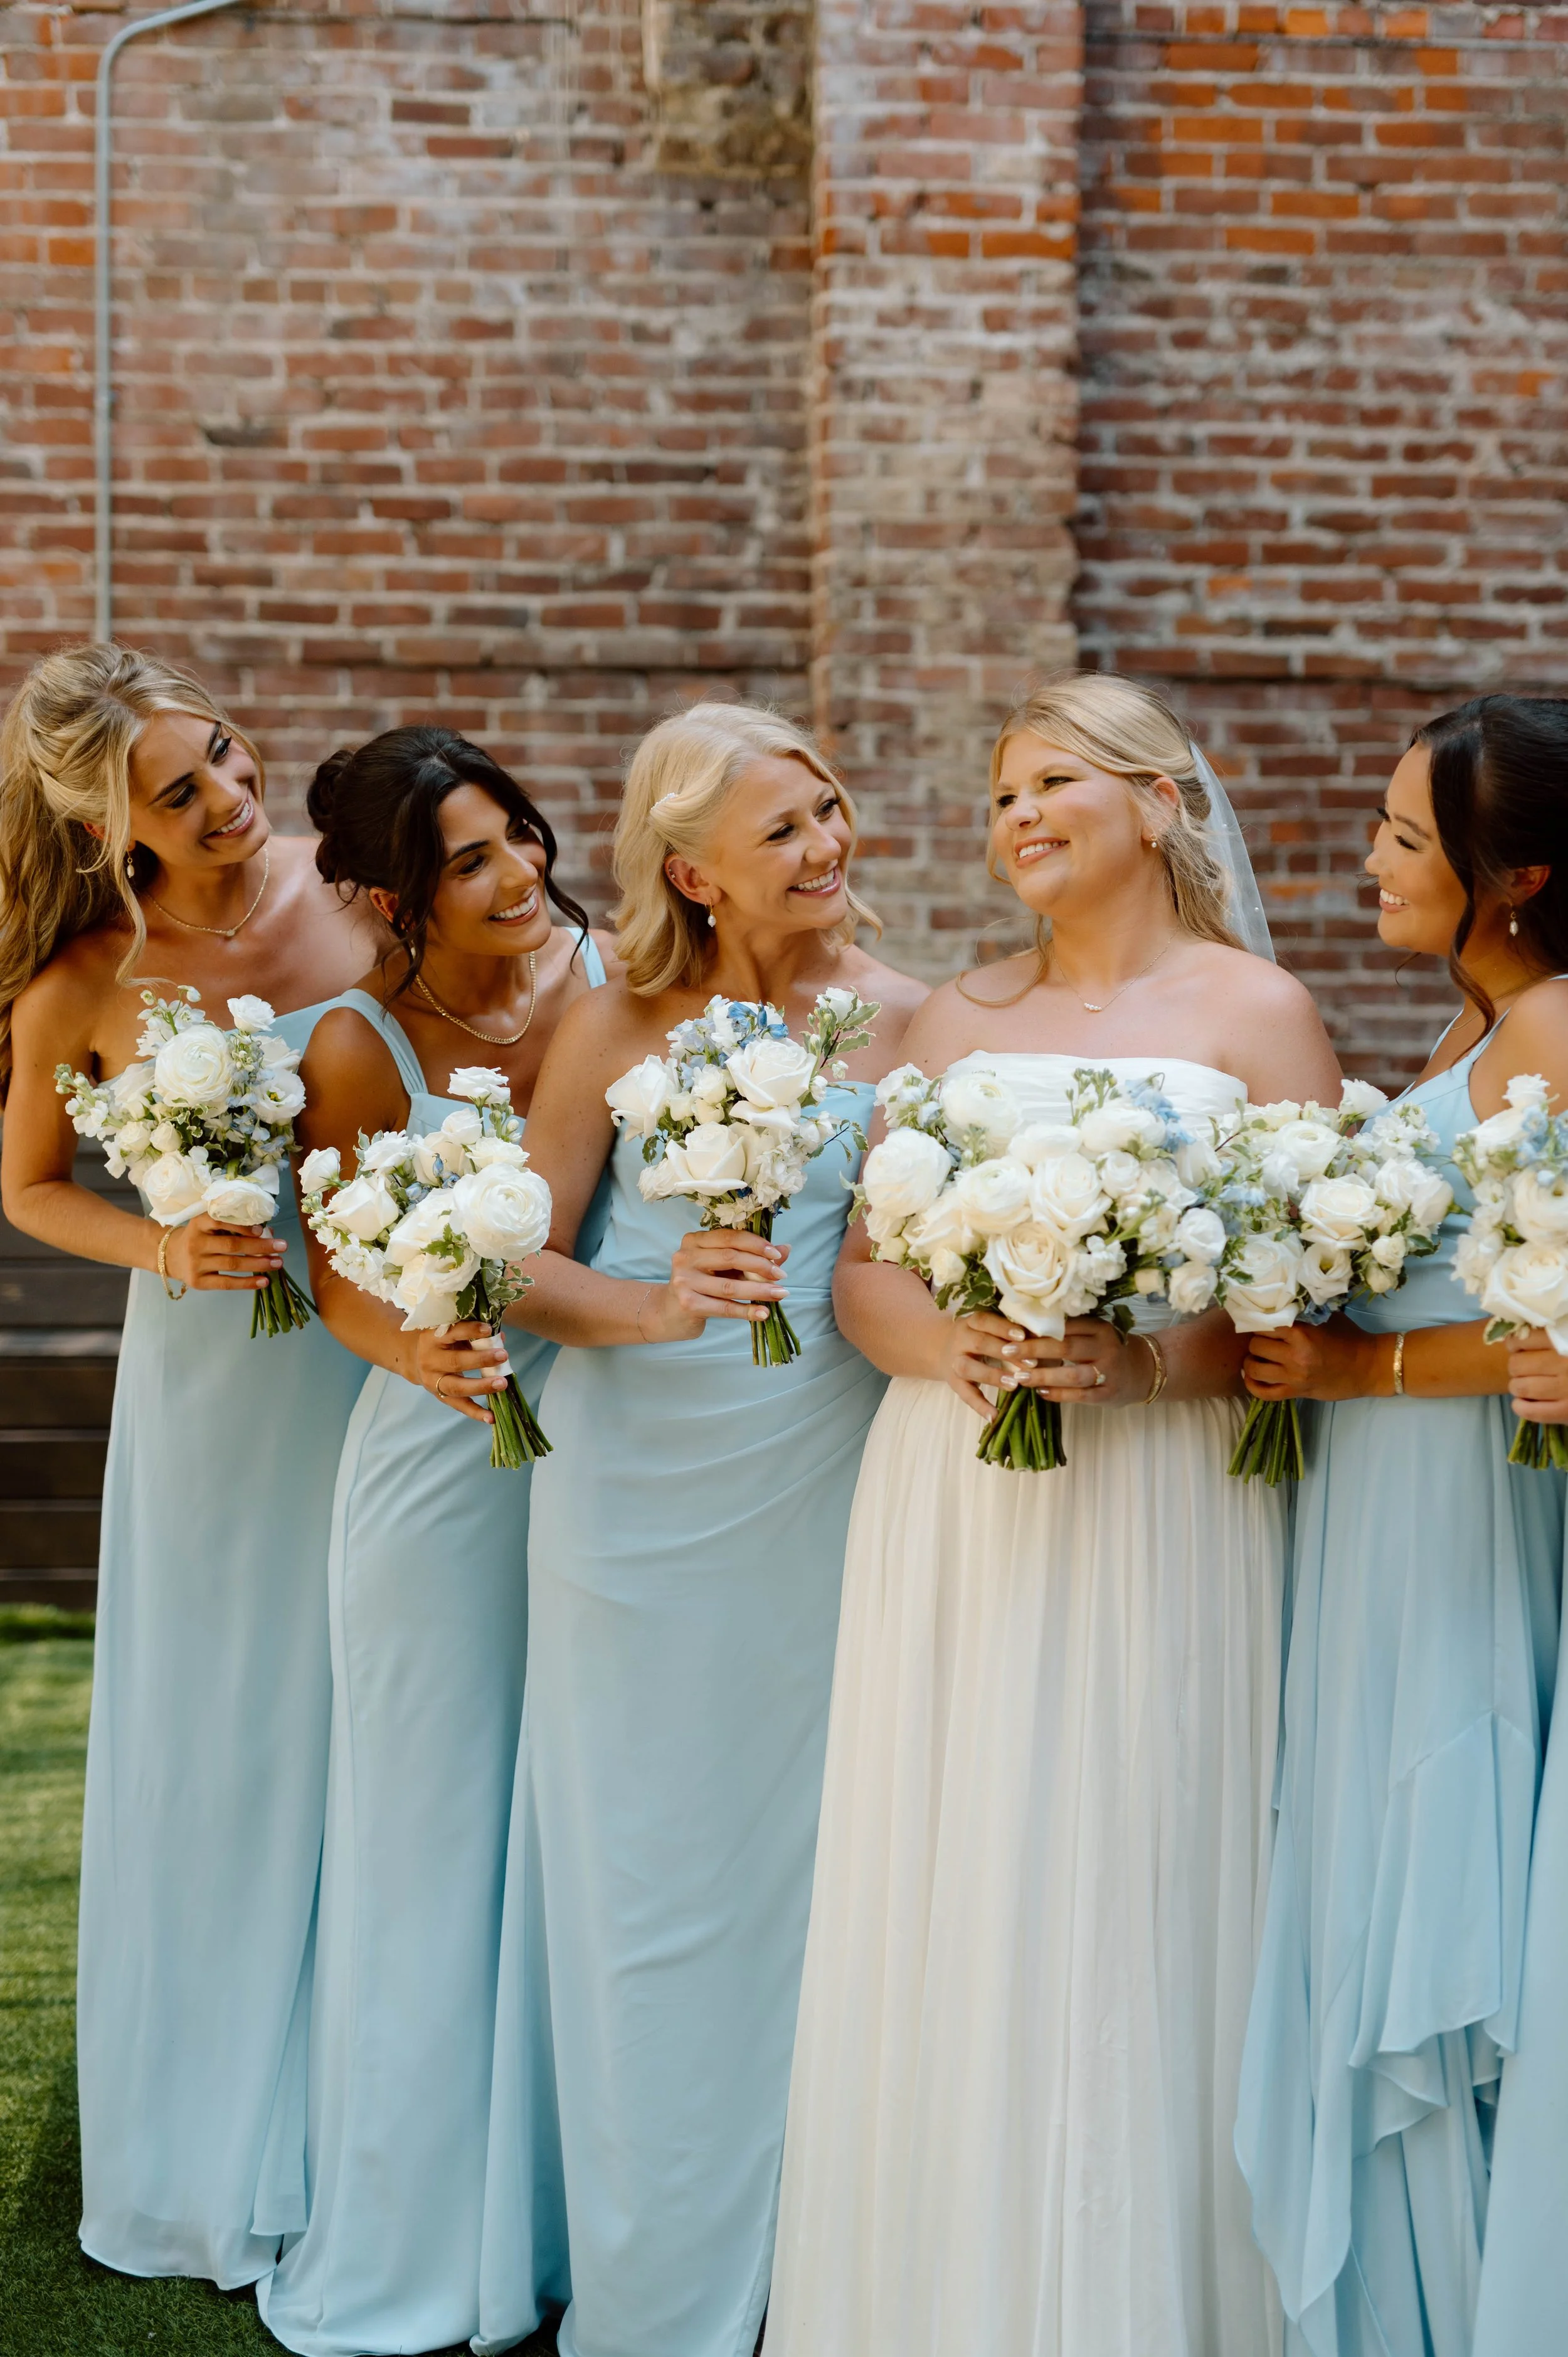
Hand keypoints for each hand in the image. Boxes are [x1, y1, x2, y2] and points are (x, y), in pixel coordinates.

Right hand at [164, 1213, 287, 1291]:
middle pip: (232, 1245)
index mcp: (199, 1224)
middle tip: (282, 1246)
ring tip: (278, 1263)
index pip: (220, 1221)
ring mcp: (196, 1264)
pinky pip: (226, 1283)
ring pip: (232, 1264)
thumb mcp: (209, 1226)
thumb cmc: (199, 1237)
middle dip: (260, 1246)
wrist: (170, 1256)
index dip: (242, 1226)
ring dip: (258, 1264)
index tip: (262, 1230)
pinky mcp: (199, 1282)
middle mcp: (196, 1243)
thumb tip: (268, 1232)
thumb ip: (233, 1226)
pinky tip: (264, 1282)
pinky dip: (247, 1283)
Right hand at [411, 1321, 510, 1423]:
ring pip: (457, 1387)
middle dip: (481, 1360)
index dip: (470, 1331)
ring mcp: (433, 1381)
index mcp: (433, 1338)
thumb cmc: (442, 1341)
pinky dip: (476, 1412)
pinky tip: (492, 1418)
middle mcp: (430, 1360)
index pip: (452, 1332)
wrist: (416, 1359)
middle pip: (455, 1362)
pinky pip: (459, 1406)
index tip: (488, 1329)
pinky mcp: (440, 1396)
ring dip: (481, 1386)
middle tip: (503, 1356)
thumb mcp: (452, 1332)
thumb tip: (500, 1338)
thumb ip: (474, 1334)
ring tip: (502, 1384)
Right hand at [645, 1228, 791, 1340]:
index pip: (729, 1237)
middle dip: (761, 1266)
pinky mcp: (688, 1304)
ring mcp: (684, 1281)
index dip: (756, 1244)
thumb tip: (785, 1250)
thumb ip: (751, 1257)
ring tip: (781, 1293)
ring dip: (759, 1290)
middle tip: (782, 1276)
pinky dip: (746, 1311)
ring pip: (729, 1286)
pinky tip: (763, 1312)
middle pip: (731, 1258)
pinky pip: (724, 1307)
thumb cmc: (700, 1285)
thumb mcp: (723, 1267)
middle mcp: (685, 1257)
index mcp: (694, 1240)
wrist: (670, 1312)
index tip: (777, 1254)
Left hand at [935, 1312, 1150, 1417]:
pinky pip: (1080, 1395)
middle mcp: (1105, 1348)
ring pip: (1073, 1374)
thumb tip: (1026, 1327)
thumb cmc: (1108, 1349)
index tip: (1013, 1331)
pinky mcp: (1108, 1394)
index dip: (1038, 1329)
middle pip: (1066, 1347)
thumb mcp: (1094, 1333)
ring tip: (1020, 1376)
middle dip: (1034, 1349)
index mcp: (1100, 1328)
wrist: (1142, 1371)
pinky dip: (1059, 1394)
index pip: (1066, 1326)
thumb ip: (1070, 1330)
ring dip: (1044, 1375)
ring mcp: (1108, 1372)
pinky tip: (1040, 1392)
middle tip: (1008, 1351)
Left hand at [1243, 1314, 1378, 1402]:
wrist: (1369, 1366)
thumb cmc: (1349, 1337)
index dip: (1259, 1322)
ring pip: (1255, 1370)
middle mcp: (1294, 1356)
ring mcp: (1294, 1377)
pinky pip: (1265, 1393)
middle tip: (1261, 1340)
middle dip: (1256, 1341)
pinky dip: (1253, 1386)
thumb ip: (1301, 1313)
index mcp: (1301, 1333)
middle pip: (1256, 1346)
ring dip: (1250, 1362)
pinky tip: (1251, 1378)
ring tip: (1255, 1357)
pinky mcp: (1297, 1393)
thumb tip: (1277, 1305)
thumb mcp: (1325, 1318)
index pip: (1264, 1325)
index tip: (1260, 1322)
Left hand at [1507, 1329, 1567, 1423]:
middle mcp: (1565, 1364)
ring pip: (1520, 1387)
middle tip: (1524, 1368)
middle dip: (1516, 1366)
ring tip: (1526, 1385)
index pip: (1523, 1339)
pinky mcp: (1567, 1412)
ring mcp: (1566, 1390)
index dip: (1514, 1343)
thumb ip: (1556, 1333)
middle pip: (1517, 1364)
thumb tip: (1520, 1331)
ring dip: (1517, 1386)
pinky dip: (1521, 1406)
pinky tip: (1525, 1402)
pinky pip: (1530, 1411)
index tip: (1517, 1346)